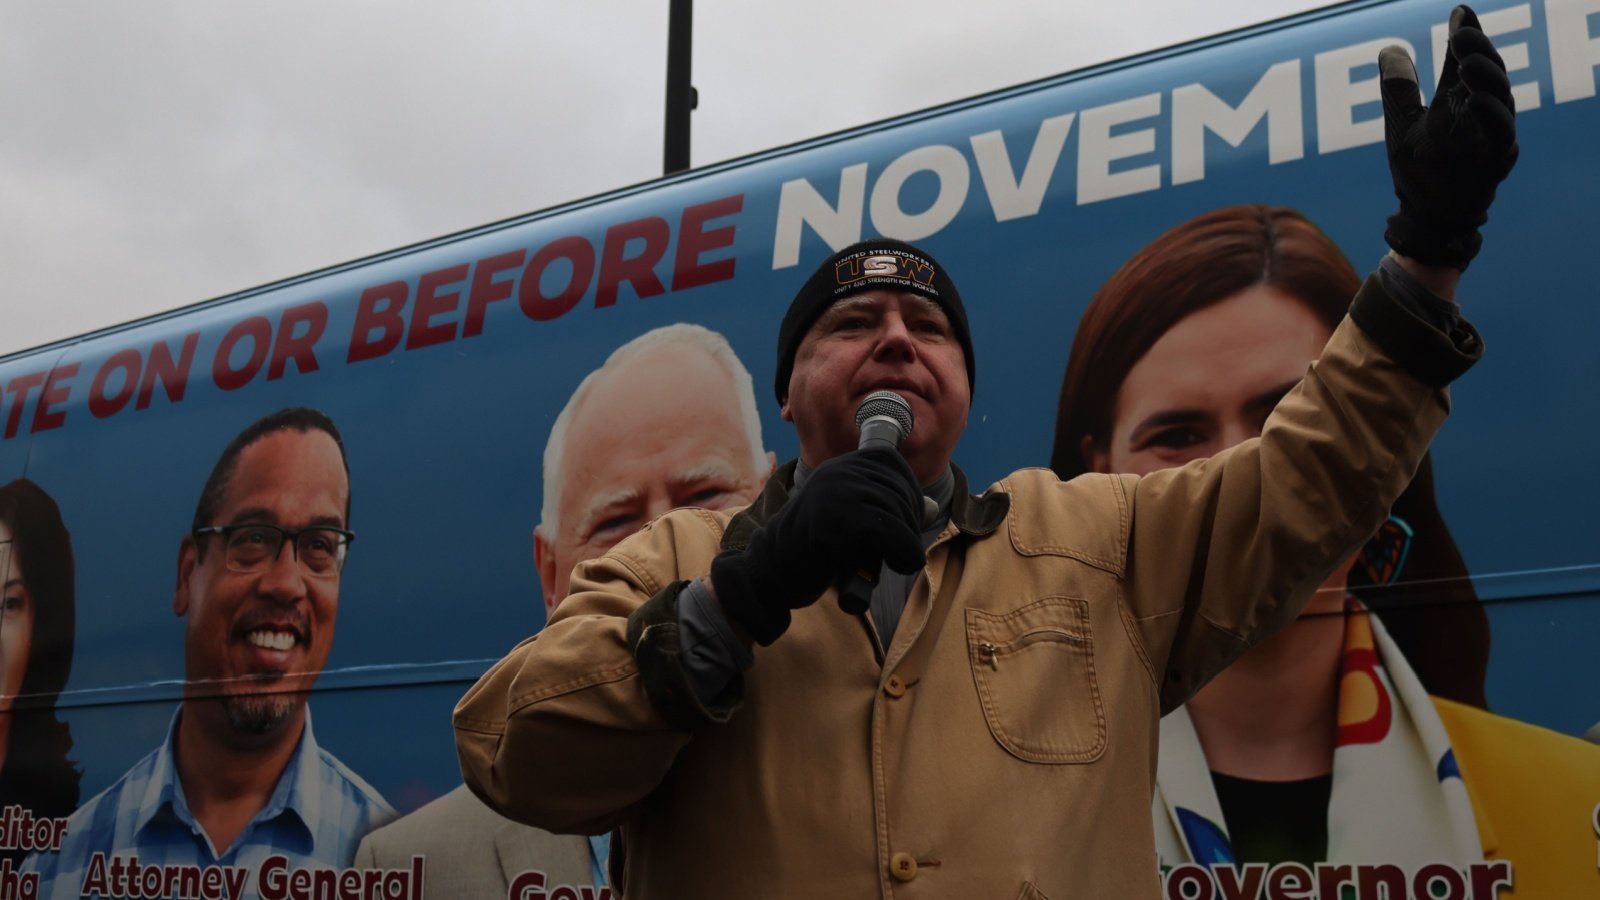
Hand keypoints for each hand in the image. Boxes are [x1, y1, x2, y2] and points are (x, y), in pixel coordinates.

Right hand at [711, 448, 924, 644]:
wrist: (773, 572)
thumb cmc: (817, 551)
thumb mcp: (855, 524)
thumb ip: (888, 512)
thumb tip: (931, 507)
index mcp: (839, 467)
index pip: (889, 461)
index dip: (909, 492)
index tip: (906, 523)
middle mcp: (835, 472)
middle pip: (896, 489)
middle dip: (909, 523)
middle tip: (903, 552)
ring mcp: (832, 492)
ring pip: (894, 511)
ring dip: (907, 542)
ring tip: (900, 561)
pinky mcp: (831, 518)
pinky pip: (884, 529)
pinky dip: (902, 549)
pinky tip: (901, 564)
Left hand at [1379, 4, 1518, 269]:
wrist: (1426, 216)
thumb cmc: (1419, 170)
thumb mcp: (1402, 124)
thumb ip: (1399, 89)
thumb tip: (1390, 49)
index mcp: (1459, 101)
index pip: (1466, 61)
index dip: (1466, 35)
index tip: (1459, 12)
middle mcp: (1480, 113)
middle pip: (1489, 73)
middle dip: (1479, 50)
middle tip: (1461, 33)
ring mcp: (1490, 136)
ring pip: (1501, 99)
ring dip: (1486, 77)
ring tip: (1466, 60)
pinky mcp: (1494, 160)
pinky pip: (1500, 134)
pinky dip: (1489, 115)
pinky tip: (1471, 98)